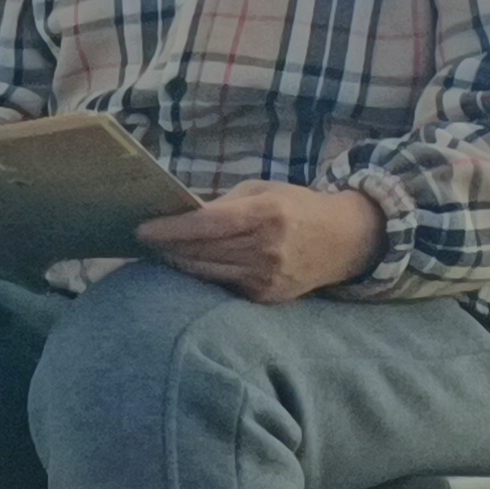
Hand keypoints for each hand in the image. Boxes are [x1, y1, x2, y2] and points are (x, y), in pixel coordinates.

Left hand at [138, 179, 383, 303]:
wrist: (346, 240)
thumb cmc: (297, 208)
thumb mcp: (264, 192)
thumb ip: (224, 203)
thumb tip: (180, 215)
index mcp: (268, 214)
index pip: (208, 224)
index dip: (171, 229)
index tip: (143, 229)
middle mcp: (268, 248)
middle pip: (202, 251)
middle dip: (168, 246)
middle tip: (144, 240)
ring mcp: (268, 276)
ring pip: (207, 272)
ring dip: (179, 262)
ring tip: (159, 251)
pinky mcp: (267, 296)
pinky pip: (224, 285)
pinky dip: (204, 274)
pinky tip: (189, 265)